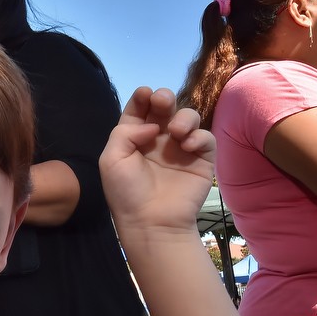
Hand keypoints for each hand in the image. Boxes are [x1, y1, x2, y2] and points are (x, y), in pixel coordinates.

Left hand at [99, 87, 215, 234]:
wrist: (152, 222)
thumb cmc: (127, 193)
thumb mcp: (111, 160)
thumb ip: (125, 133)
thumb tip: (152, 124)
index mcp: (135, 138)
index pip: (139, 110)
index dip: (142, 98)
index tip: (144, 94)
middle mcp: (158, 140)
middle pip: (165, 108)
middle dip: (164, 98)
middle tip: (162, 102)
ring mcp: (181, 148)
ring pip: (188, 117)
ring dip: (184, 117)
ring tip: (176, 132)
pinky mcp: (201, 159)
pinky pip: (205, 138)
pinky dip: (199, 136)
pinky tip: (187, 146)